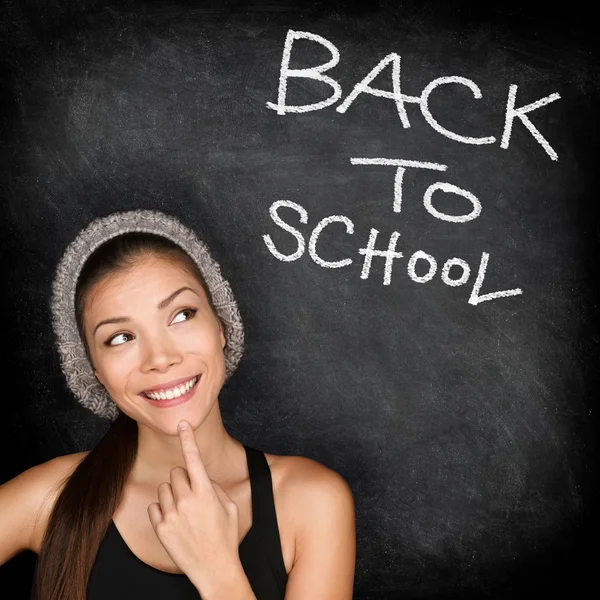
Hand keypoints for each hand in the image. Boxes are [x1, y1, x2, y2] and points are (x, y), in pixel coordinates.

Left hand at [147, 420, 240, 586]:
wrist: (214, 569)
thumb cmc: (226, 537)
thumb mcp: (230, 507)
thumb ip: (213, 488)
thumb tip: (200, 478)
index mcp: (205, 493)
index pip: (194, 458)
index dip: (188, 438)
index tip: (182, 424)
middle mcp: (186, 501)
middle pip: (176, 473)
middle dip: (183, 479)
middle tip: (192, 495)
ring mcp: (172, 515)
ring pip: (164, 488)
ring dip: (172, 494)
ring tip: (184, 511)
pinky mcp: (160, 528)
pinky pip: (155, 506)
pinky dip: (163, 510)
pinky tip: (175, 522)